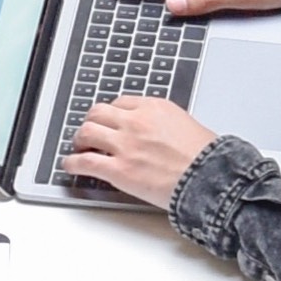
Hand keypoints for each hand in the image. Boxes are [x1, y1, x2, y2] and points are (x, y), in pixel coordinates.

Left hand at [59, 94, 217, 206]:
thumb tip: (155, 132)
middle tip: (89, 132)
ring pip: (87, 132)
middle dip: (90, 122)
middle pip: (98, 113)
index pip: (120, 103)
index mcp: (153, 107)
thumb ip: (164, 124)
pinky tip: (70, 165)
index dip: (110, 113)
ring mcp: (125, 145)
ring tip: (78, 147)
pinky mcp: (119, 170)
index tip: (108, 121)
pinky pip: (85, 162)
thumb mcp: (186, 125)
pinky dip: (72, 163)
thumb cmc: (206, 157)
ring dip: (79, 140)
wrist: (210, 178)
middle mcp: (135, 121)